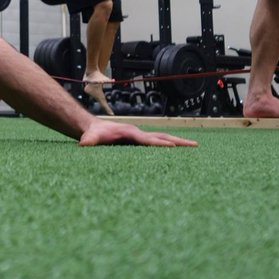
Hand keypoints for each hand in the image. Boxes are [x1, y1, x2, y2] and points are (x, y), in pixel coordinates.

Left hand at [78, 121, 197, 146]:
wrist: (93, 127)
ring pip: (164, 138)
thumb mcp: (89, 138)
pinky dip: (171, 144)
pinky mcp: (141, 139)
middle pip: (162, 136)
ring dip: (179, 142)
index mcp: (130, 134)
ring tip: (195, 146)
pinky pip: (159, 141)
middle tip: (195, 145)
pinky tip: (180, 150)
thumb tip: (83, 144)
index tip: (173, 147)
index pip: (147, 140)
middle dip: (178, 141)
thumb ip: (87, 141)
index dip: (159, 144)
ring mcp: (141, 135)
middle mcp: (139, 133)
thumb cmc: (92, 134)